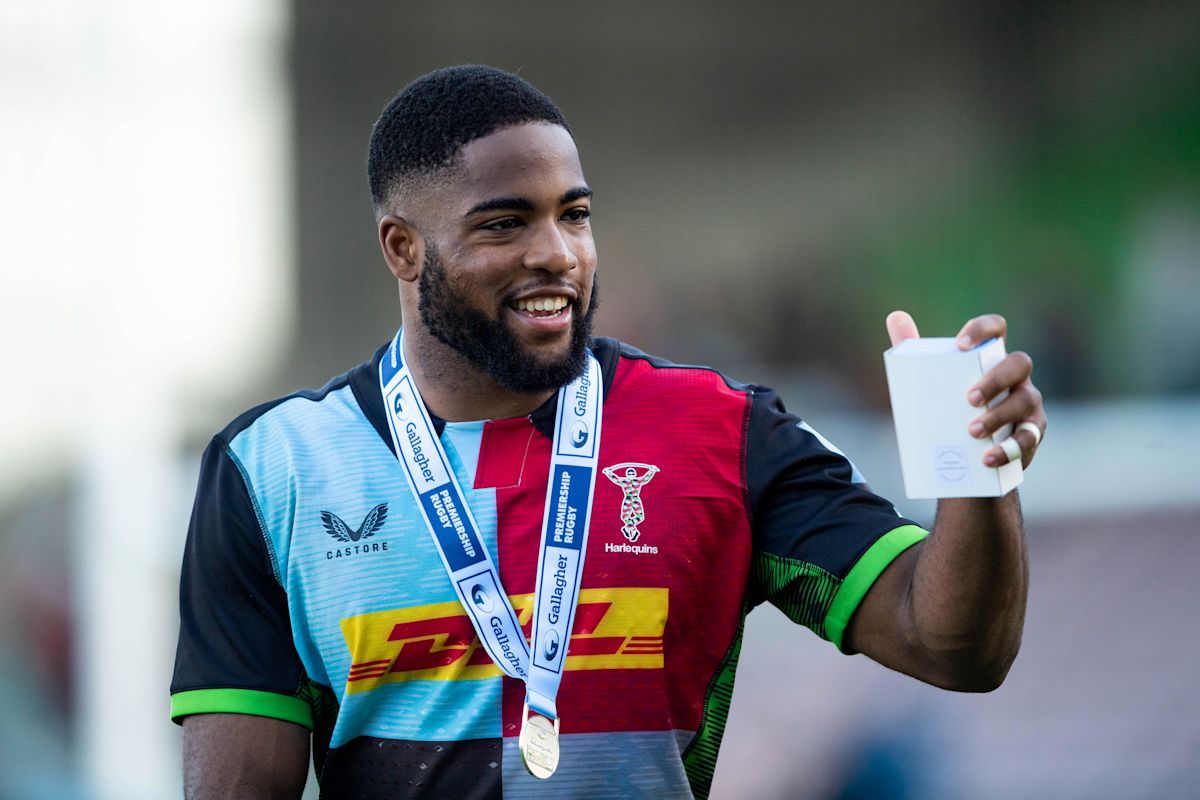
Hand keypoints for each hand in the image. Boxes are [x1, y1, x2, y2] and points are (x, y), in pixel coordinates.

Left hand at [886, 310, 1045, 468]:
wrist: (969, 456)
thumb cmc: (949, 406)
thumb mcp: (931, 380)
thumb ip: (913, 350)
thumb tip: (895, 316)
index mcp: (991, 357)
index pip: (997, 329)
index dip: (983, 330)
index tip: (960, 345)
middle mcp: (1017, 376)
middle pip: (1018, 363)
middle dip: (996, 379)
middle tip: (969, 398)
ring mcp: (1028, 403)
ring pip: (1026, 400)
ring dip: (999, 416)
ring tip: (972, 431)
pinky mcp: (1032, 433)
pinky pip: (1030, 437)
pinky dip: (1010, 448)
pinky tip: (988, 457)